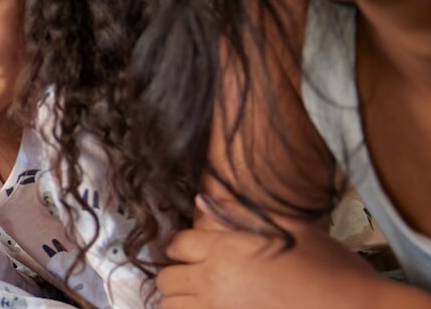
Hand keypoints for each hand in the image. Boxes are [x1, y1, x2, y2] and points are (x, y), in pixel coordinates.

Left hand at [158, 200, 425, 308]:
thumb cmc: (330, 268)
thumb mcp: (290, 228)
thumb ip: (239, 213)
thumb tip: (201, 199)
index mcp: (226, 250)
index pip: (176, 244)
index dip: (182, 245)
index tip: (191, 250)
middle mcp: (215, 282)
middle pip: (167, 278)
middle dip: (177, 274)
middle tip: (195, 275)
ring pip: (172, 306)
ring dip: (182, 300)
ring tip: (202, 296)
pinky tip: (215, 307)